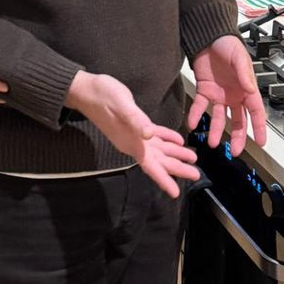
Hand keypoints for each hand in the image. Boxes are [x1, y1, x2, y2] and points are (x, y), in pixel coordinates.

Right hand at [67, 71, 199, 197]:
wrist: (87, 90)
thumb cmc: (104, 97)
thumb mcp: (122, 106)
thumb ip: (136, 120)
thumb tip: (149, 135)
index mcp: (132, 142)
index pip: (150, 166)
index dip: (163, 180)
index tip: (175, 193)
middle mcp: (134, 143)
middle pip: (159, 161)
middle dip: (177, 168)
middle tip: (196, 174)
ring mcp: (135, 134)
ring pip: (159, 149)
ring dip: (175, 154)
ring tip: (193, 158)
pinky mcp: (136, 124)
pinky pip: (154, 135)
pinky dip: (167, 138)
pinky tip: (178, 139)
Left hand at [187, 34, 266, 155]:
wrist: (208, 36)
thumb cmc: (228, 44)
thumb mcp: (239, 58)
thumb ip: (244, 75)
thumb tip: (250, 90)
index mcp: (247, 89)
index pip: (256, 112)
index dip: (259, 128)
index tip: (261, 143)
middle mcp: (234, 95)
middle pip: (238, 120)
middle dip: (238, 137)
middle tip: (236, 151)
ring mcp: (218, 94)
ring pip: (219, 118)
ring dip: (216, 131)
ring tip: (213, 143)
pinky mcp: (204, 90)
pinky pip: (200, 106)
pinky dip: (196, 115)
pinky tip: (192, 124)